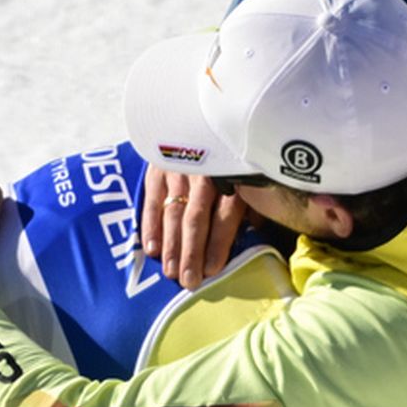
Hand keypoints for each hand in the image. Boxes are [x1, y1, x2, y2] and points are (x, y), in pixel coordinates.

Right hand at [140, 165, 246, 289]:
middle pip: (195, 218)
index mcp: (231, 176)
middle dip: (191, 252)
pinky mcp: (157, 168)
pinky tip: (152, 249)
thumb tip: (255, 230)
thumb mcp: (248, 174)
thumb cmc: (229, 157)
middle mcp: (203, 174)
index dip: (217, 244)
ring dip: (171, 245)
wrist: (197, 125)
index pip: (224, 215)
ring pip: (173, 212)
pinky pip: (152, 201)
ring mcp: (178, 171)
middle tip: (188, 281)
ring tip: (170, 271)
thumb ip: (252, 202)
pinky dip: (150, 226)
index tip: (212, 270)